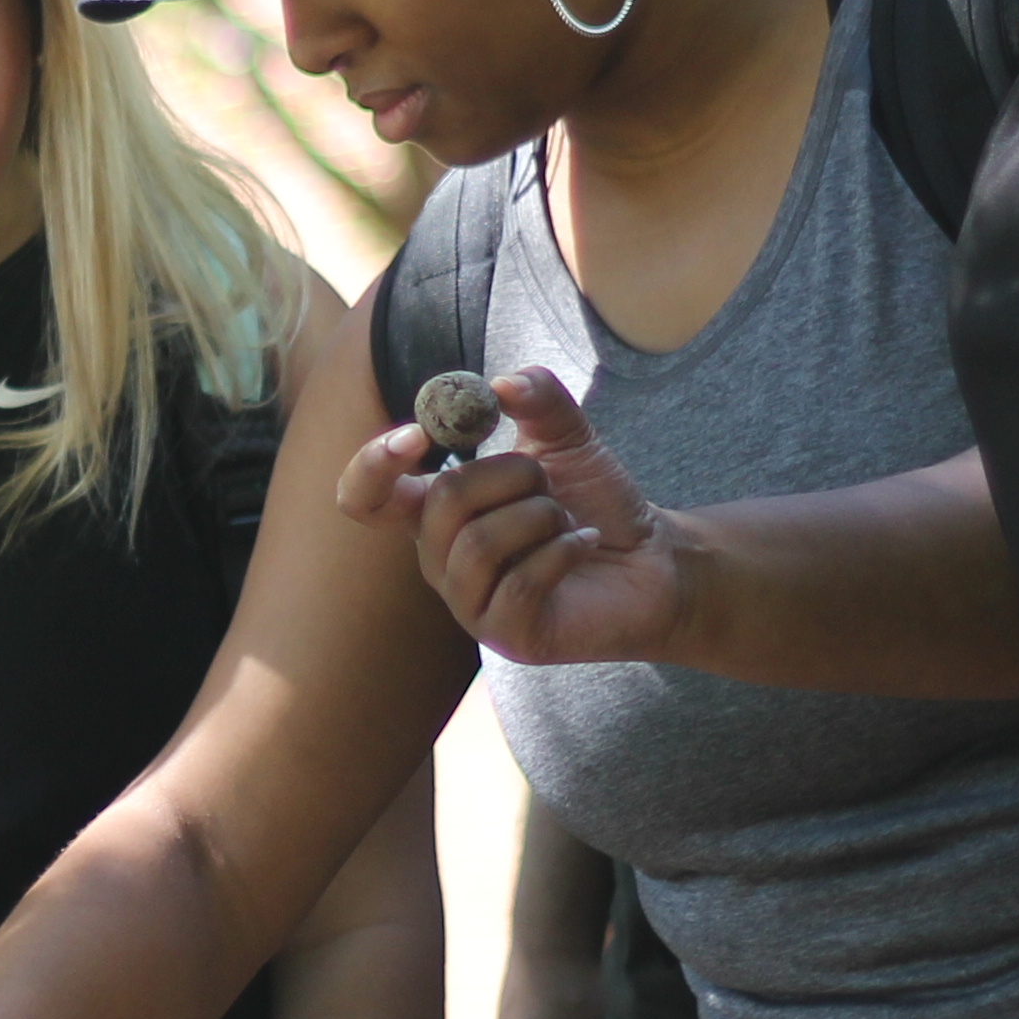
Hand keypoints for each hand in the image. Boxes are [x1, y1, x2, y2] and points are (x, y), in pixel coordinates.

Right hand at [336, 367, 684, 668]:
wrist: (653, 563)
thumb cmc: (594, 502)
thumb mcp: (569, 437)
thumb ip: (538, 399)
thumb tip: (500, 383)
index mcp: (435, 512)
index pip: (366, 498)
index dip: (375, 465)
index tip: (418, 435)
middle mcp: (440, 559)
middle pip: (441, 502)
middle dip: (510, 474)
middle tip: (547, 482)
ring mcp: (470, 603)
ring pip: (481, 542)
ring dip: (541, 516)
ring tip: (567, 521)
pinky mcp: (508, 634)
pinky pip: (520, 583)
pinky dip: (563, 550)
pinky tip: (583, 544)